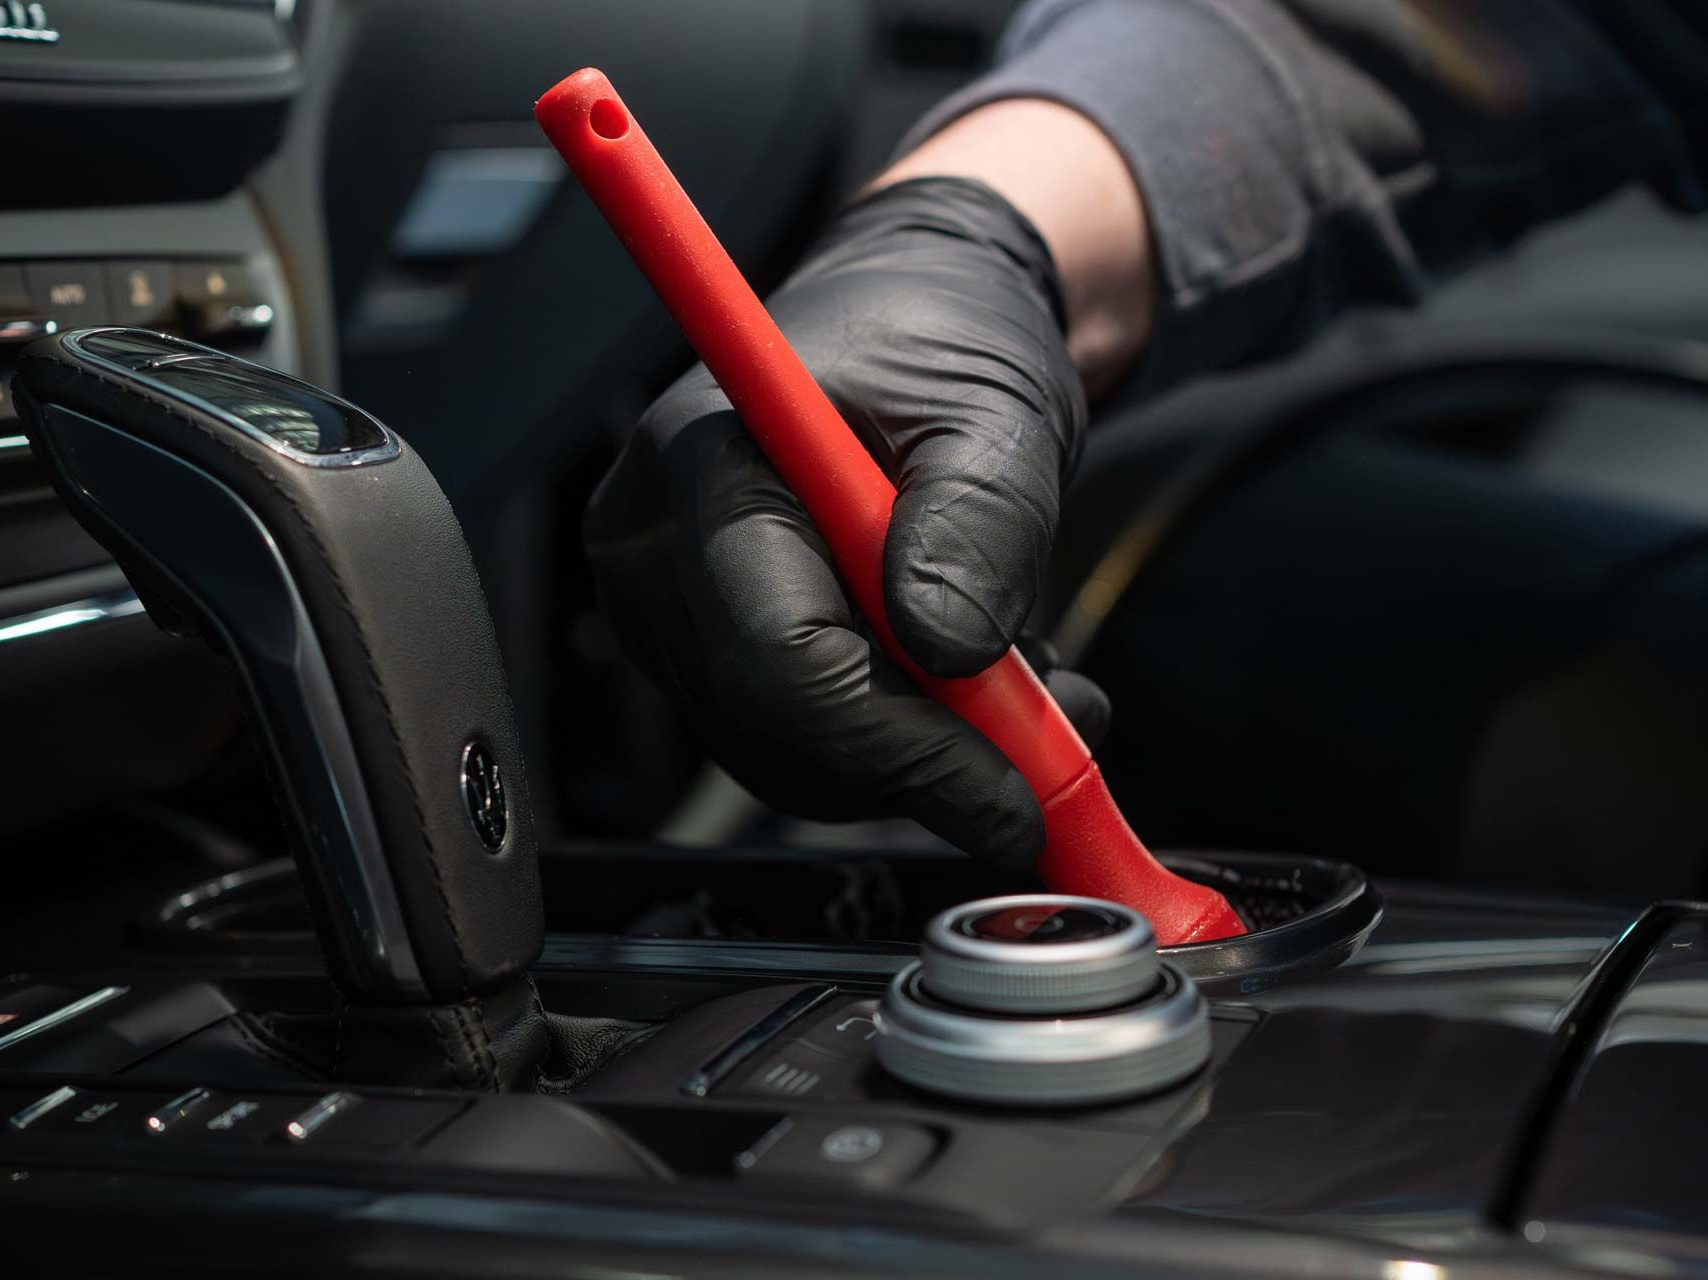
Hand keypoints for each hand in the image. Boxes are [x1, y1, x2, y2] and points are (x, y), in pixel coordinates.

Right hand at [585, 176, 1106, 868]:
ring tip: (1026, 691)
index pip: (775, 658)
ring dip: (919, 758)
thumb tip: (948, 652)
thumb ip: (980, 525)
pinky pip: (789, 740)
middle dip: (922, 764)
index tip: (1014, 796)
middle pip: (773, 726)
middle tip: (1054, 748)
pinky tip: (962, 684)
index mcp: (705, 461)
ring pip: (785, 754)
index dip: (900, 749)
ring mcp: (663, 604)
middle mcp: (653, 543)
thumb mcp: (997, 412)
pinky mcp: (698, 644)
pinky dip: (891, 743)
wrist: (913, 321)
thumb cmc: (943, 340)